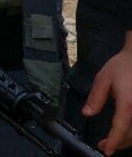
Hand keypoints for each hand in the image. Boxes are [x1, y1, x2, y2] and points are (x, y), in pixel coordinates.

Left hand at [84, 39, 131, 154]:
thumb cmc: (122, 66)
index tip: (106, 150)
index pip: (120, 128)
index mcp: (128, 104)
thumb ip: (95, 98)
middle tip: (104, 145)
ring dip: (126, 140)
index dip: (113, 142)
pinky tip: (124, 132)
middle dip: (118, 143)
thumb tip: (87, 113)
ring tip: (112, 141)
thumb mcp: (103, 79)